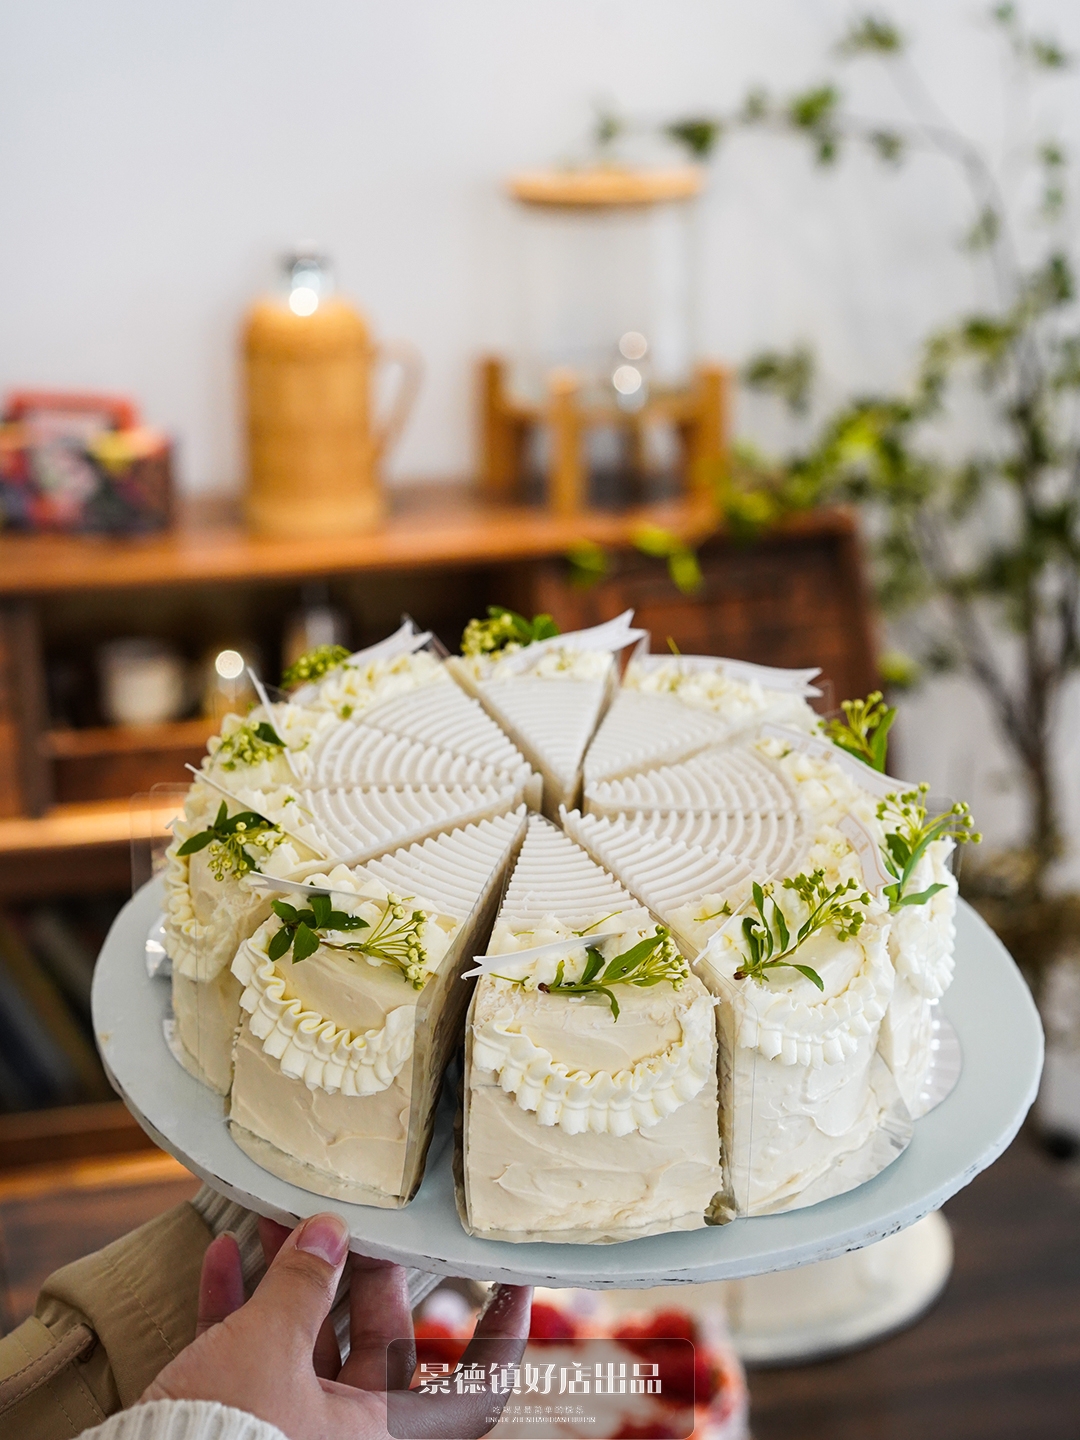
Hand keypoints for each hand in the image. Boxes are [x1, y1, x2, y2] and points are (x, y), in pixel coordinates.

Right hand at [141, 1212, 531, 1439]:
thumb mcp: (267, 1351)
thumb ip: (303, 1287)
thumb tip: (329, 1232)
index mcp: (383, 1436)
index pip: (474, 1392)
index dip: (501, 1337)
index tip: (513, 1279)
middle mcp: (347, 1439)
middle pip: (381, 1346)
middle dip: (363, 1274)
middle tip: (351, 1218)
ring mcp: (292, 1434)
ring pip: (310, 1347)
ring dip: (291, 1281)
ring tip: (276, 1219)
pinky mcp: (238, 1429)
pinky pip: (250, 1364)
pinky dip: (236, 1312)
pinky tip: (219, 1257)